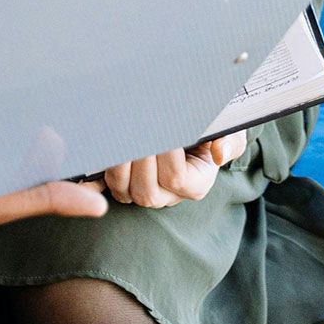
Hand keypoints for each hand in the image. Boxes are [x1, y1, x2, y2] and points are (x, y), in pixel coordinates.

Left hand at [101, 131, 247, 207]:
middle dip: (138, 158)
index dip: (165, 156)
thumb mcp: (227, 131)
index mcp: (195, 185)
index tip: (161, 130)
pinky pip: (105, 186)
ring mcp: (141, 192)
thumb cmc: (208, 129)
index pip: (175, 178)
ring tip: (118, 135)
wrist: (186, 128)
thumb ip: (228, 141)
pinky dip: (97, 173)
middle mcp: (167, 195)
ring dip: (117, 163)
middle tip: (134, 129)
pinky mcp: (120, 185)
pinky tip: (94, 153)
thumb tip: (220, 154)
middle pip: (146, 190)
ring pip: (124, 189)